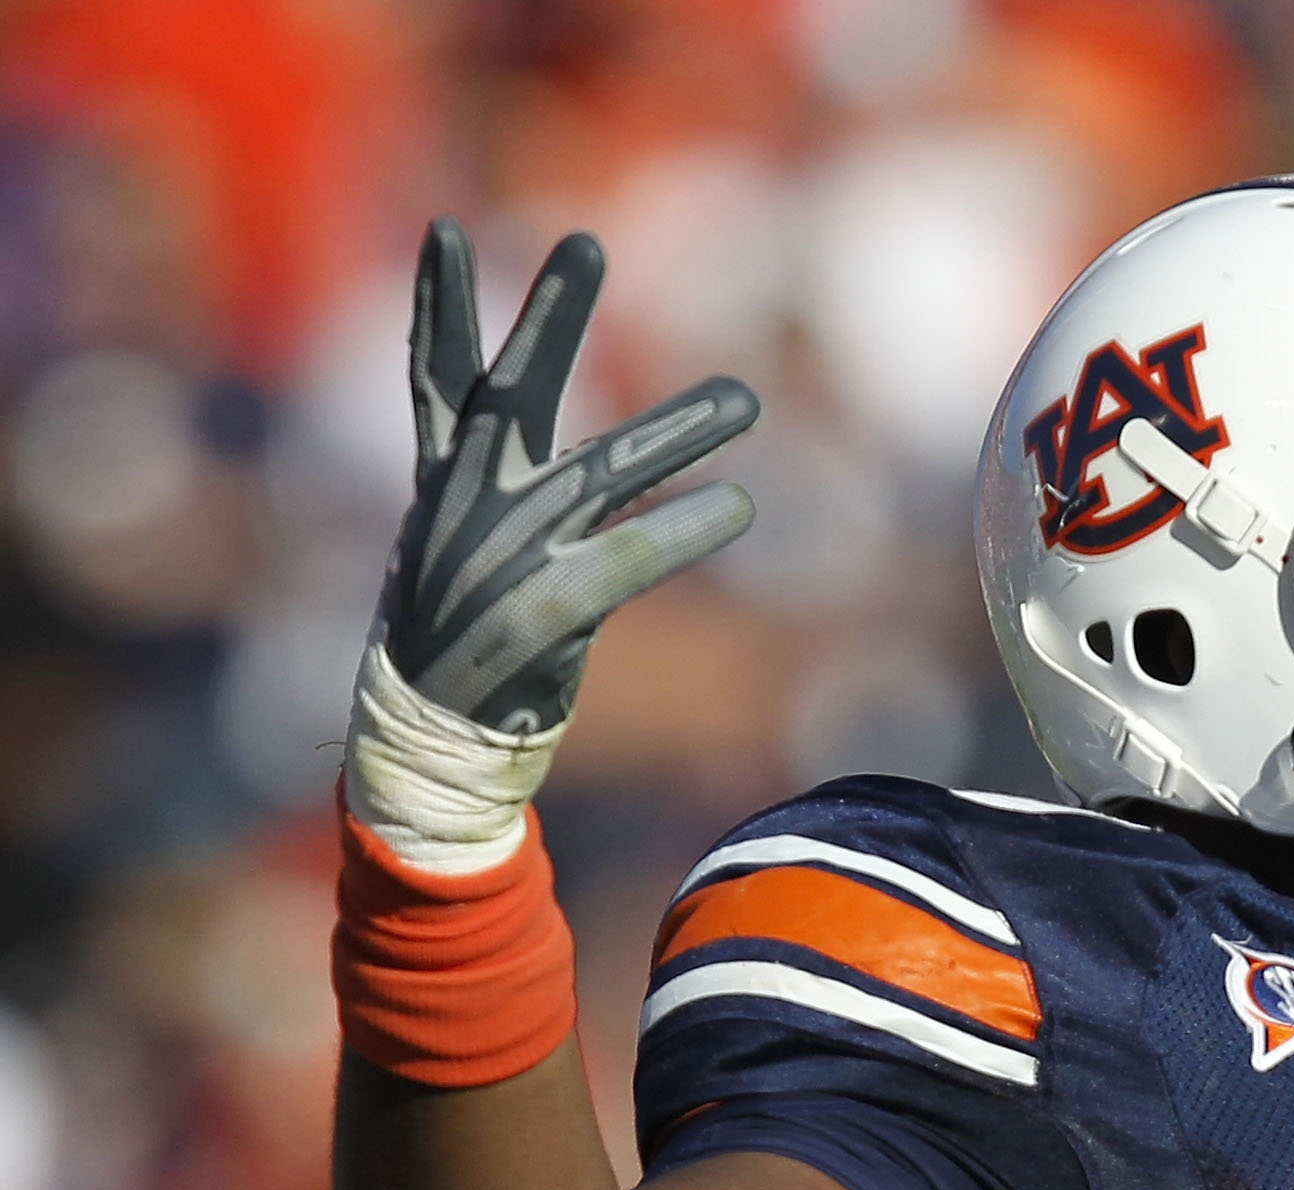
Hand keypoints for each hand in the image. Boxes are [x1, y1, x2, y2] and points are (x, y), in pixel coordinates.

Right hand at [379, 218, 758, 733]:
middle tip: (584, 240)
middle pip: (510, 394)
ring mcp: (500, 561)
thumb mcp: (465, 537)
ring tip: (746, 399)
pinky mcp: (537, 618)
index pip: (436, 380)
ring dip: (676, 433)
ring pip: (601, 475)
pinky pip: (624, 562)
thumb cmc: (464, 630)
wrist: (431, 738)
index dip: (439, 307)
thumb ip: (502, 472)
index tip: (443, 230)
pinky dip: (681, 533)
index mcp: (446, 483)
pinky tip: (740, 507)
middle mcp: (468, 509)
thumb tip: (562, 428)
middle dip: (547, 317)